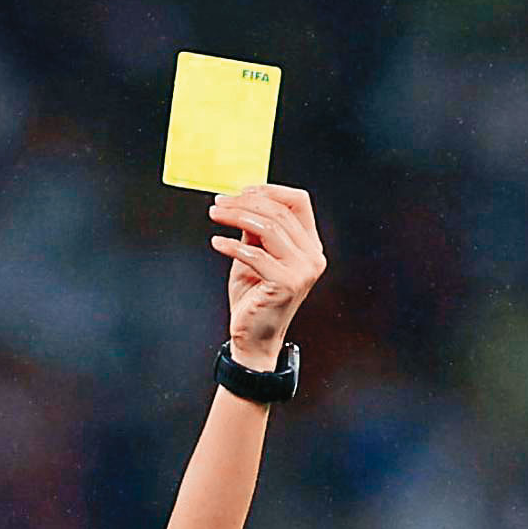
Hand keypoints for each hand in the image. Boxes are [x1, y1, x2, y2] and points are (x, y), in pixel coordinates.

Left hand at [211, 184, 323, 367]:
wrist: (253, 338)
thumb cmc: (254, 299)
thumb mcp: (254, 255)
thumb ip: (255, 230)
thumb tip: (244, 201)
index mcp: (309, 246)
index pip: (298, 202)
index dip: (269, 190)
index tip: (241, 191)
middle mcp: (312, 256)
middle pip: (280, 211)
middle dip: (244, 202)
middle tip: (219, 203)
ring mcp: (303, 270)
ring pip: (269, 227)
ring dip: (236, 216)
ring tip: (215, 215)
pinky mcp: (287, 283)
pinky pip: (255, 254)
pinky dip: (232, 245)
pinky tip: (216, 243)